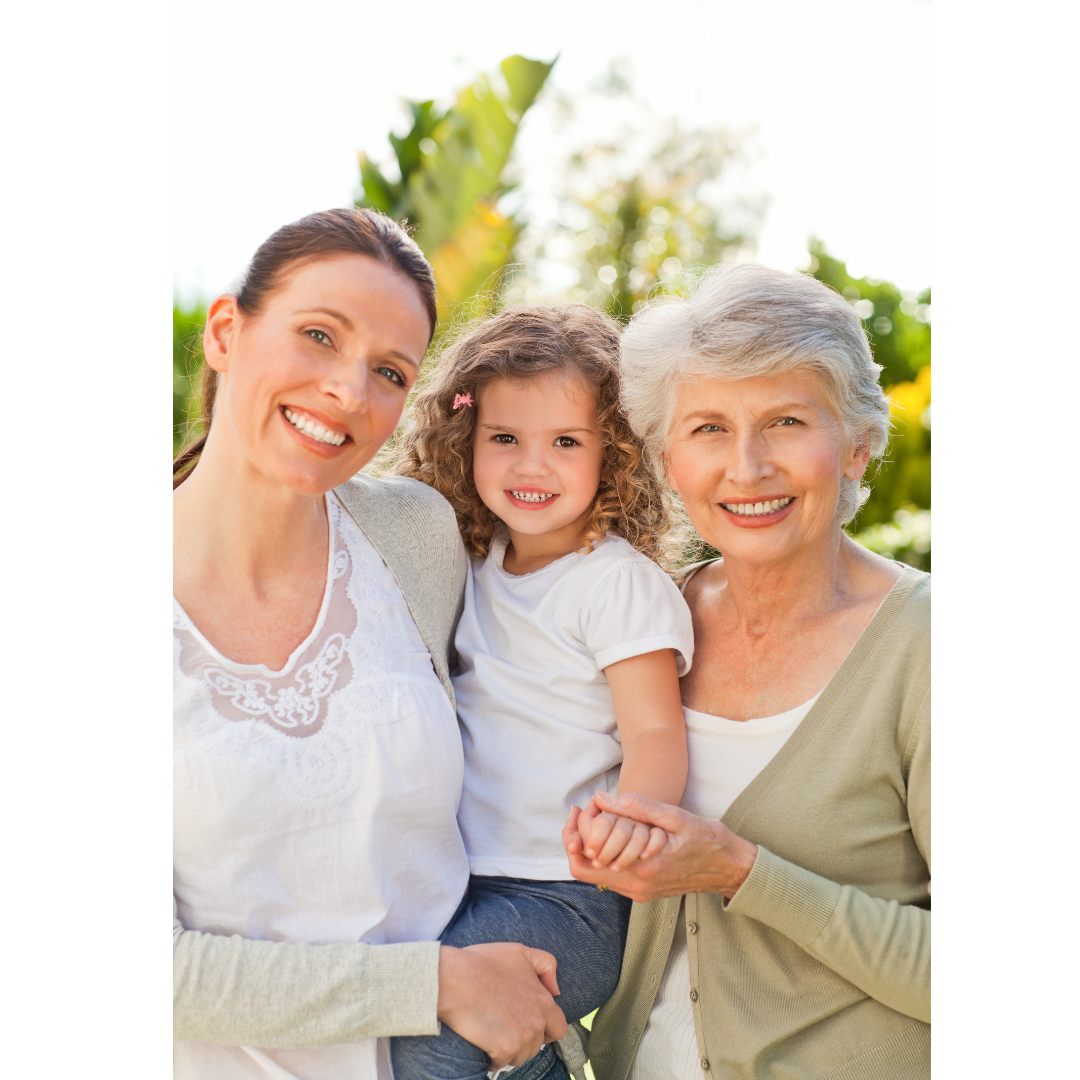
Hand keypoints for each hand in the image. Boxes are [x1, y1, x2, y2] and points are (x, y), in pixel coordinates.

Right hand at [436, 942, 567, 1069]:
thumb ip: (546, 965)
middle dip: (525, 1039)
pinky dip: (493, 1057)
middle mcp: (537, 1021)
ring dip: (510, 1049)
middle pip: (538, 1045)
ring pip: (521, 1056)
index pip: (560, 1028)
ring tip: (493, 1031)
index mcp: (544, 1000)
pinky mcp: (504, 1049)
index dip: (547, 1029)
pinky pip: (502, 1063)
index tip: (530, 1025)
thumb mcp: (520, 952)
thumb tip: (555, 991)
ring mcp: (522, 1037)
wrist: (453, 980)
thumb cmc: (483, 963)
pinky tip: (484, 1042)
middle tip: (506, 1025)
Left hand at [562, 790, 758, 903]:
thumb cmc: (706, 839)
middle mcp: (637, 886)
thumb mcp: (674, 816)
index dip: (574, 833)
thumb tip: (601, 798)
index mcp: (642, 867)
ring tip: (597, 817)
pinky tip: (613, 833)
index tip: (580, 808)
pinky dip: (605, 854)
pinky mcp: (644, 893)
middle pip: (584, 869)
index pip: (586, 858)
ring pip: (596, 874)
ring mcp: (639, 893)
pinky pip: (612, 877)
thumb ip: (636, 807)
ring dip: (590, 846)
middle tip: (583, 812)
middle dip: (577, 838)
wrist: (729, 868)